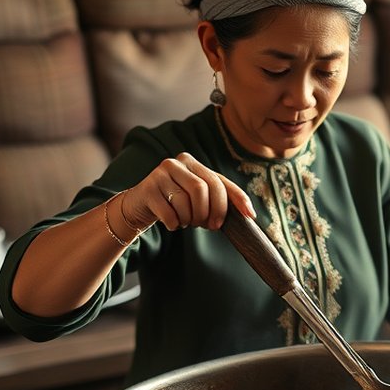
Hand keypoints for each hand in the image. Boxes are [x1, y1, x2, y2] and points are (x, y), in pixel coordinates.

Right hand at [120, 152, 255, 231]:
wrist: (139, 206)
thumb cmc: (175, 203)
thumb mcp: (198, 198)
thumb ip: (220, 199)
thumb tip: (250, 214)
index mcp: (192, 163)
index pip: (219, 181)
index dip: (236, 199)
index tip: (249, 216)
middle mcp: (176, 163)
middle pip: (202, 189)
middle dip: (209, 212)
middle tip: (208, 226)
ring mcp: (159, 174)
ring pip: (185, 202)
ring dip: (190, 219)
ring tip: (187, 222)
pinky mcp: (147, 189)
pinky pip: (169, 213)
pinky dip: (175, 224)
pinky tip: (172, 223)